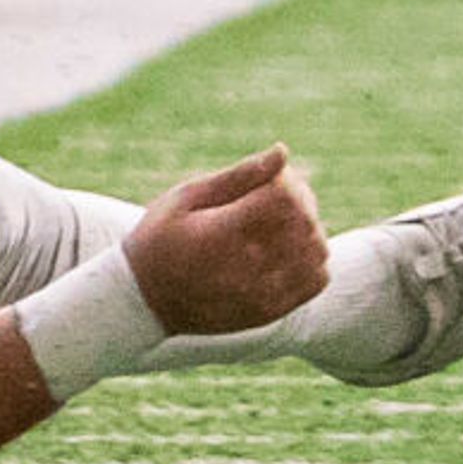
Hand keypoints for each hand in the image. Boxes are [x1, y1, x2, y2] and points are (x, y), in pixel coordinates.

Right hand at [119, 144, 331, 338]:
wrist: (146, 300)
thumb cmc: (161, 237)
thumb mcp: (187, 196)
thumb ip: (238, 176)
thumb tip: (282, 152)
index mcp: (223, 232)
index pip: (285, 199)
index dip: (285, 180)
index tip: (270, 177)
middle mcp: (248, 266)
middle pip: (305, 222)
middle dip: (301, 199)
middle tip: (279, 192)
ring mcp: (262, 293)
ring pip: (316, 251)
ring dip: (309, 228)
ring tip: (284, 220)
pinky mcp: (270, 311)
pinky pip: (316, 281)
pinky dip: (314, 259)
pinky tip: (290, 248)